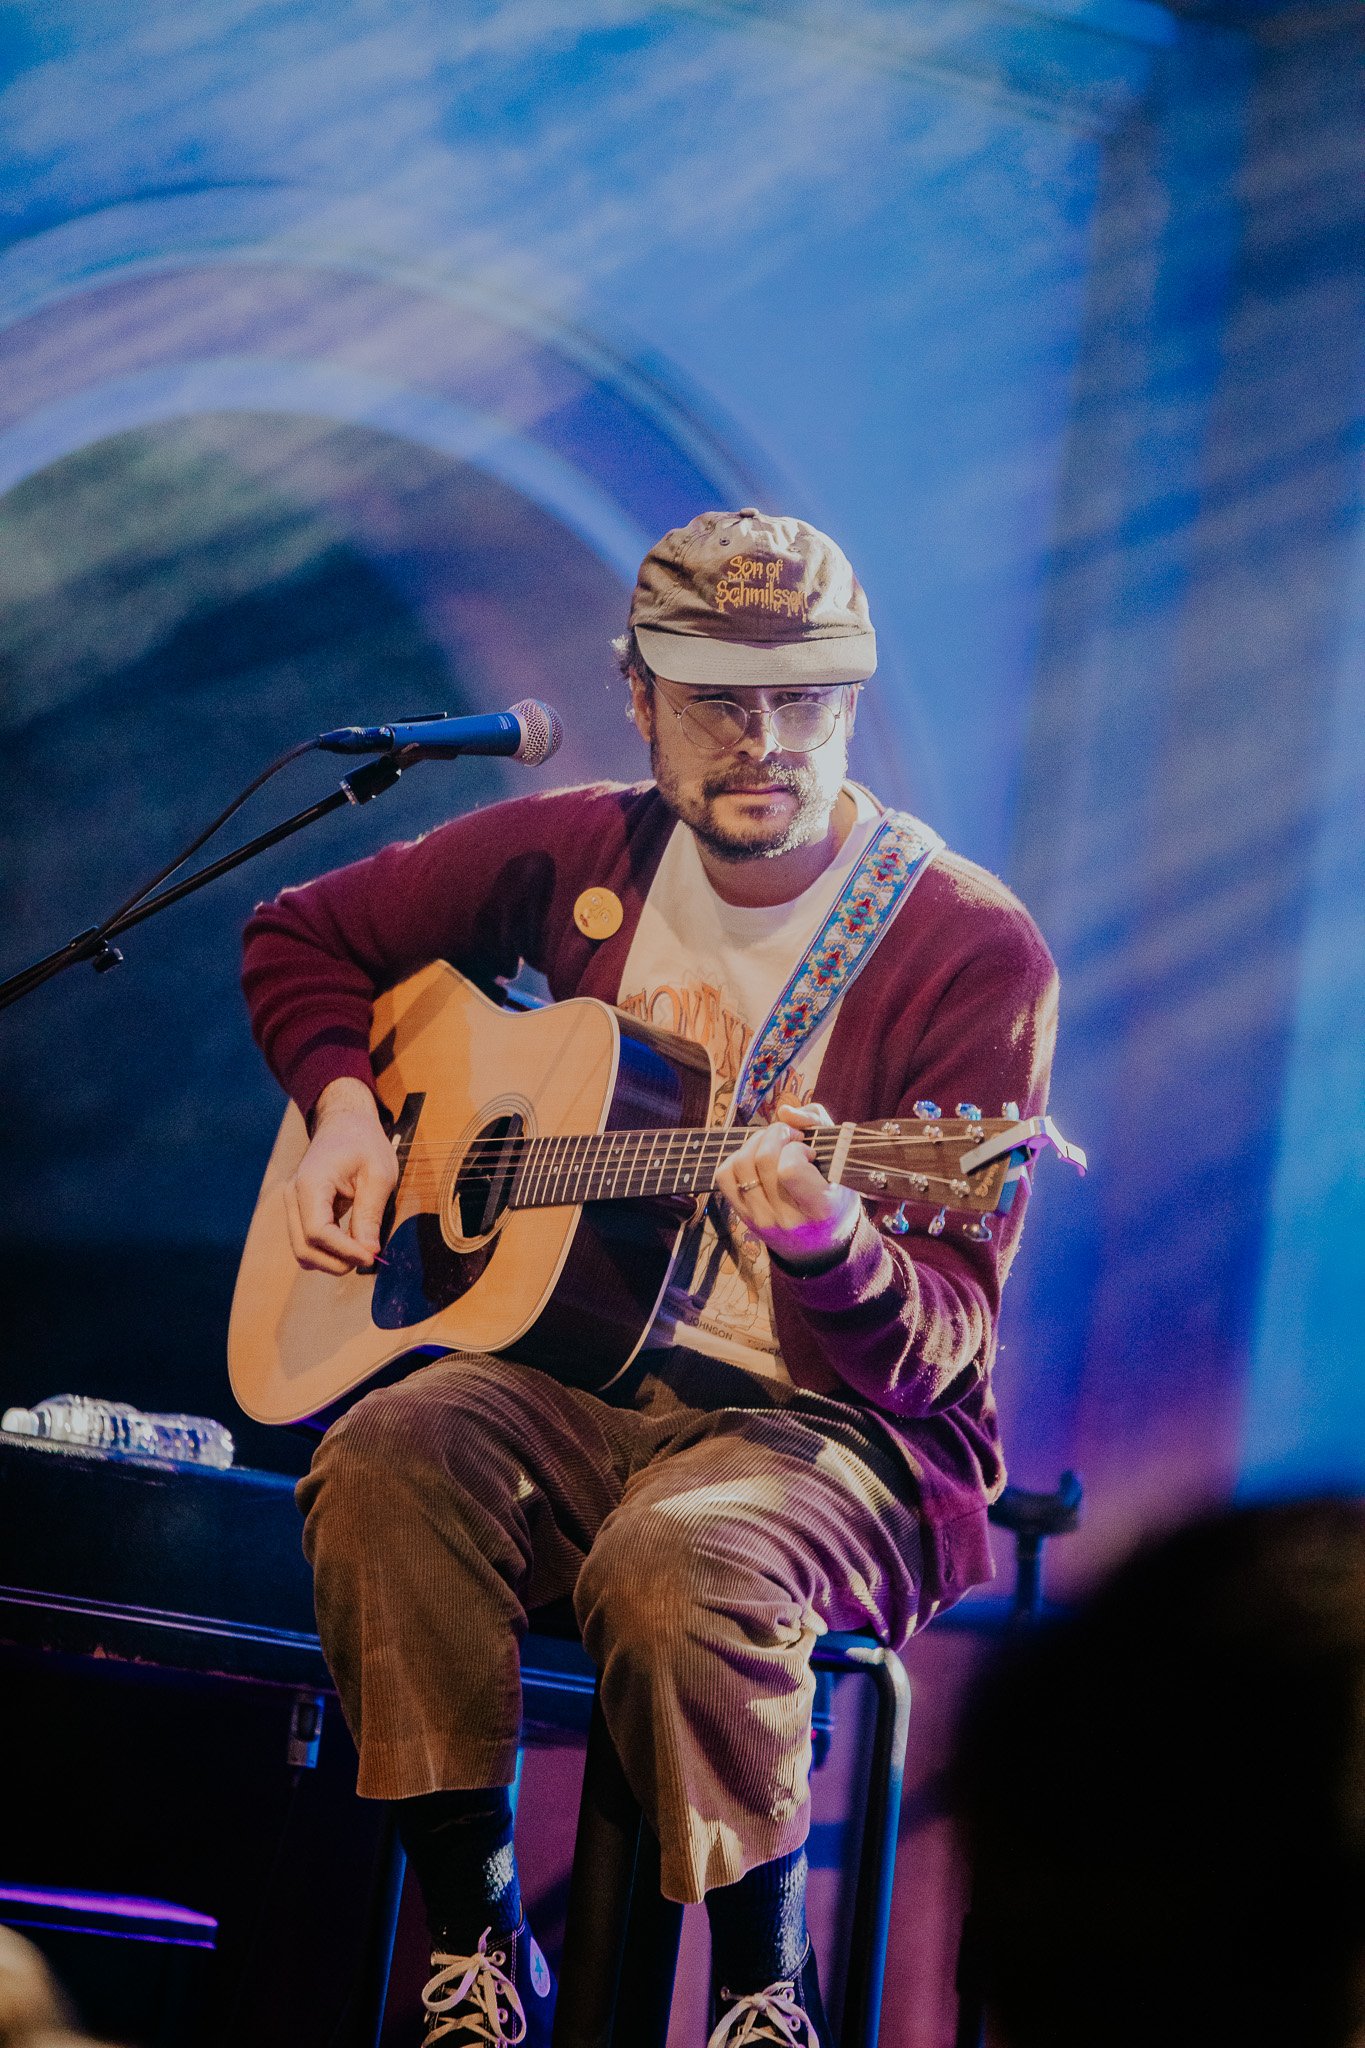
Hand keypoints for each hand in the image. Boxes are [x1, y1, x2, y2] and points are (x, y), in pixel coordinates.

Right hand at [285, 1078, 398, 1273]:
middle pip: (304, 1248)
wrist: (344, 1123)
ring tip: (360, 1252)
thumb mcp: (378, 1174)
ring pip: (302, 1250)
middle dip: (336, 1262)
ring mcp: (291, 1204)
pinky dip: (326, 1251)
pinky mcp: (298, 1210)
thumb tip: (369, 1251)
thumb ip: (371, 1214)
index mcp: (311, 1183)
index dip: (344, 1251)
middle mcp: (293, 1196)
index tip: (371, 1257)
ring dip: (330, 1260)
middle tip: (368, 1258)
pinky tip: (350, 1243)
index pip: (318, 1232)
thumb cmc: (364, 1143)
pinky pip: (306, 1241)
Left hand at [714, 1102, 860, 1271]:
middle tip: (791, 1138)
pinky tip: (757, 1159)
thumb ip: (818, 1125)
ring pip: (740, 1164)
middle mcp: (787, 1218)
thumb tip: (784, 1111)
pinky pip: (724, 1176)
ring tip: (774, 1145)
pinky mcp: (743, 1216)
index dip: (796, 1149)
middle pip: (763, 1159)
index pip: (790, 1169)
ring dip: (756, 1142)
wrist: (820, 1246)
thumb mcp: (842, 1163)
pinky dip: (737, 1158)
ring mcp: (761, 1219)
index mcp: (819, 1208)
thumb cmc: (835, 1196)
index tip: (808, 1151)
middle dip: (776, 1134)